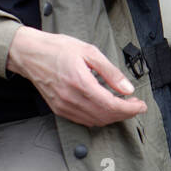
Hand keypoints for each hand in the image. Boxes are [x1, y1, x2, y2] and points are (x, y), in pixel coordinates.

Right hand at [6, 26, 147, 125]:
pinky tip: (105, 108)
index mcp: (81, 83)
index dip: (130, 108)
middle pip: (105, 116)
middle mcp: (71, 99)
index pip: (111, 105)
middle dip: (125, 114)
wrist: (30, 54)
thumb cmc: (58, 49)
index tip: (141, 105)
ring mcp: (64, 106)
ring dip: (112, 117)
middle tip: (135, 105)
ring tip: (123, 106)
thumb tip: (127, 88)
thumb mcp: (89, 52)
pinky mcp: (59, 109)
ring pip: (95, 121)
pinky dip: (99, 118)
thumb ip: (110, 72)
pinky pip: (84, 120)